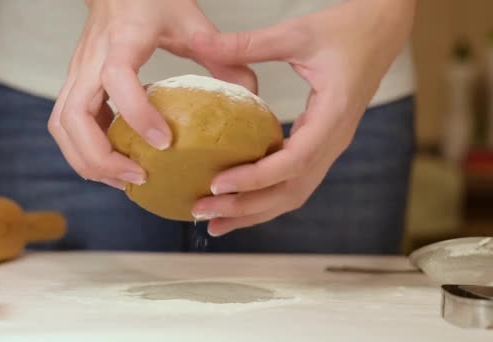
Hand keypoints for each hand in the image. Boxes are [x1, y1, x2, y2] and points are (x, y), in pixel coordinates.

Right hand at [48, 0, 255, 189]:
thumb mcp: (193, 21)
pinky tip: (114, 162)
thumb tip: (250, 97)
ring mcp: (77, 74)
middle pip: (72, 119)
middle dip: (102, 159)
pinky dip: (84, 151)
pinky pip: (66, 126)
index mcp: (123, 41)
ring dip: (88, 161)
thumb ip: (223, 57)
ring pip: (62, 127)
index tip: (164, 143)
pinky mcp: (74, 85)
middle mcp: (91, 60)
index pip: (117, 78)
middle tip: (139, 176)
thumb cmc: (153, 0)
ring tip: (124, 179)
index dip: (137, 114)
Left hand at [190, 0, 415, 235]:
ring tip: (215, 222)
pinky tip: (239, 200)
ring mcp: (330, 146)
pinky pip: (294, 180)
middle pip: (291, 191)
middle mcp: (334, 141)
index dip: (255, 179)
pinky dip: (265, 196)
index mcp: (333, 117)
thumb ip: (248, 43)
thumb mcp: (296, 33)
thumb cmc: (347, 29)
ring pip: (293, 193)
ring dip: (255, 211)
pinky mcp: (321, 144)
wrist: (383, 28)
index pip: (294, 162)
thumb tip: (200, 43)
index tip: (217, 185)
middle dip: (247, 207)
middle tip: (204, 212)